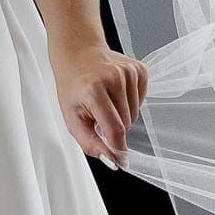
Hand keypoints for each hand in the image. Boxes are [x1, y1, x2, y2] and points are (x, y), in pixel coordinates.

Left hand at [48, 34, 147, 168]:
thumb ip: (91, 143)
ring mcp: (128, 71)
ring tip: (106, 102)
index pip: (115, 129)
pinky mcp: (138, 69)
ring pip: (136, 113)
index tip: (120, 159)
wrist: (78, 54)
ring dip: (122, 115)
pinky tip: (116, 93)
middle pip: (127, 123)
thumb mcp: (72, 118)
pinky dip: (131, 103)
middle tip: (99, 114)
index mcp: (93, 90)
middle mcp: (113, 78)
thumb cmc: (73, 87)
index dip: (118, 148)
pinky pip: (142, 100)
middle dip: (115, 127)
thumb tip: (112, 160)